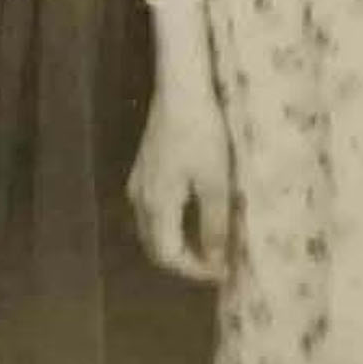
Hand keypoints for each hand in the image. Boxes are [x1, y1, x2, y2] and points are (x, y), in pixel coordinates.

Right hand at [129, 68, 234, 282]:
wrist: (181, 89)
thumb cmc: (202, 133)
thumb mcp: (216, 182)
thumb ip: (214, 226)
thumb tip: (215, 263)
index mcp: (156, 206)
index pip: (169, 256)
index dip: (195, 271)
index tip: (223, 274)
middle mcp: (140, 198)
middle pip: (157, 246)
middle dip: (185, 261)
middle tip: (216, 265)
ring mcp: (139, 182)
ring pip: (153, 229)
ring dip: (178, 243)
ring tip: (209, 244)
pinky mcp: (144, 168)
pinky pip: (153, 210)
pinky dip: (172, 224)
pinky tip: (193, 215)